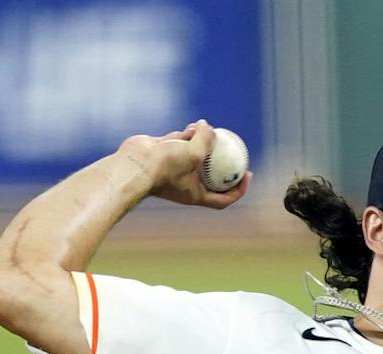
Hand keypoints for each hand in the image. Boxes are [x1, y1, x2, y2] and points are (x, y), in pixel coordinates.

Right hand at [117, 120, 250, 209]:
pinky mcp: (165, 153)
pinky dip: (189, 134)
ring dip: (204, 140)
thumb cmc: (164, 167)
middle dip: (223, 159)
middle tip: (235, 145)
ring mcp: (176, 167)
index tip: (248, 173)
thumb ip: (206, 140)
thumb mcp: (194, 153)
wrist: (134, 164)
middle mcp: (187, 183)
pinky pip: (182, 142)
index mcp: (196, 194)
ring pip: (197, 153)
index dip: (239, 189)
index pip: (223, 198)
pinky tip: (192, 126)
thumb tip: (209, 126)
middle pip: (212, 174)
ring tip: (205, 129)